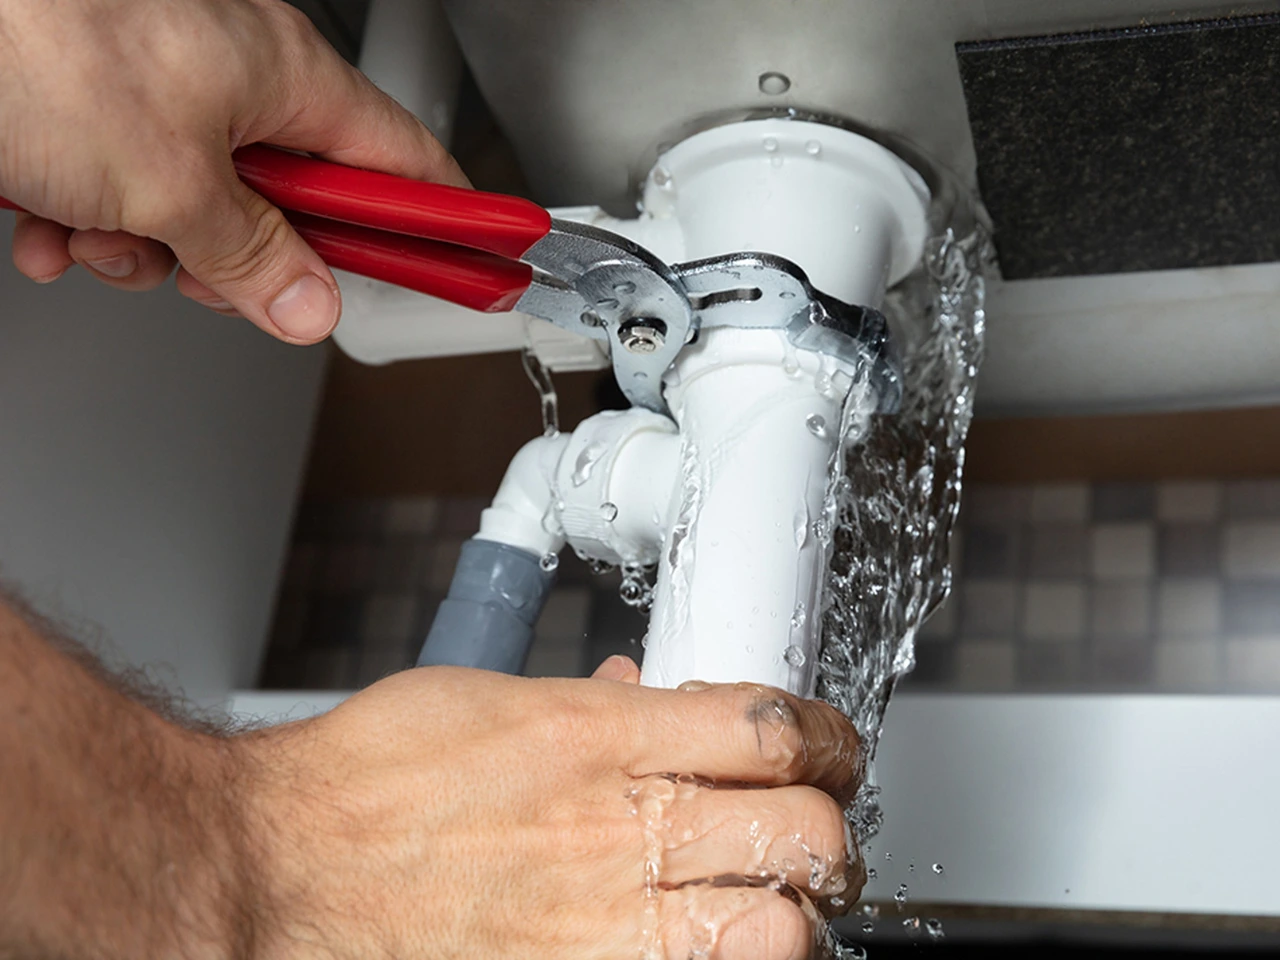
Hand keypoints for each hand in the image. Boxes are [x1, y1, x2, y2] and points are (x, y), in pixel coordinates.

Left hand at [0, 0, 466, 341]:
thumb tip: (308, 305)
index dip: (441, 219)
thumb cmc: (27, 37)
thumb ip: (253, 258)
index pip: (402, 164)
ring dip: (148, 247)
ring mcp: (162, 88)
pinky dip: (90, 220)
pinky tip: (48, 218)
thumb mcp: (166, 183)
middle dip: (245, 257)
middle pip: (292, 203)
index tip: (475, 259)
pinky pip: (127, 191)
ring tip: (98, 232)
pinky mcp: (98, 108)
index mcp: (281, 73)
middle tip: (219, 275)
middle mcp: (229, 74)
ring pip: (200, 210)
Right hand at [239, 660, 865, 959]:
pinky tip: (707, 945)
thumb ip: (594, 706)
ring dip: (793, 912)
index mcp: (598, 736)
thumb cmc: (369, 780)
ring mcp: (604, 924)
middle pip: (804, 830)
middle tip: (809, 830)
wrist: (280, 867)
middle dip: (826, 830)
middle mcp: (613, 829)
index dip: (826, 739)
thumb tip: (653, 698)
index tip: (826, 749)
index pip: (773, 726)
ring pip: (780, 929)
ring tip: (775, 901)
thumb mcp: (492, 700)